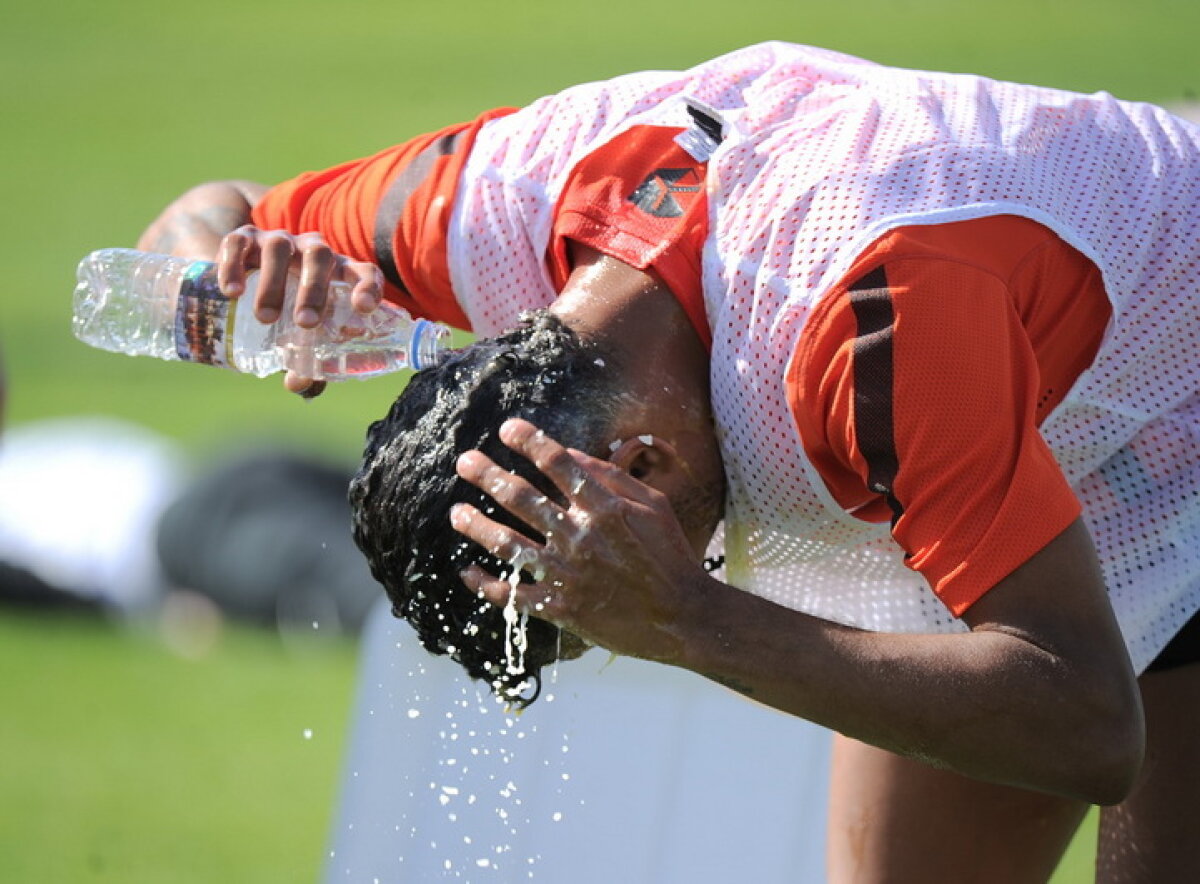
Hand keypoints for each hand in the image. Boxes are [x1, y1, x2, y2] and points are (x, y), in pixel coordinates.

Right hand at [215, 226, 384, 396]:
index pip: (364, 272)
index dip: (368, 287)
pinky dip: (233, 265)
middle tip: (305, 323)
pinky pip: (238, 242)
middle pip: (320, 258)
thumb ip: (307, 361)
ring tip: (265, 317)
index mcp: (339, 273)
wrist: (248, 266)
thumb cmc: (289, 308)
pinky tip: (232, 292)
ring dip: (273, 283)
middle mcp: (312, 250)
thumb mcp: (302, 332)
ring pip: (279, 249)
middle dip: (314, 290)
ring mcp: (279, 240)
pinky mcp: (245, 237)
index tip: (363, 308)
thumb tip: (299, 385)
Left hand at [449, 417, 709, 663]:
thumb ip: (612, 478)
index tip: (507, 429)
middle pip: (522, 498)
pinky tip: (467, 572)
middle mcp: (580, 536)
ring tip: (456, 513)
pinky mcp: (561, 608)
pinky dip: (485, 584)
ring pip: (508, 545)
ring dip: (476, 525)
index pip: (559, 464)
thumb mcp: (653, 506)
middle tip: (464, 462)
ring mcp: (568, 574)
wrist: (681, 616)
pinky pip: (513, 595)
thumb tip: (572, 454)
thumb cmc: (670, 555)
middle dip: (488, 475)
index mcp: (605, 507)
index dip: (530, 442)